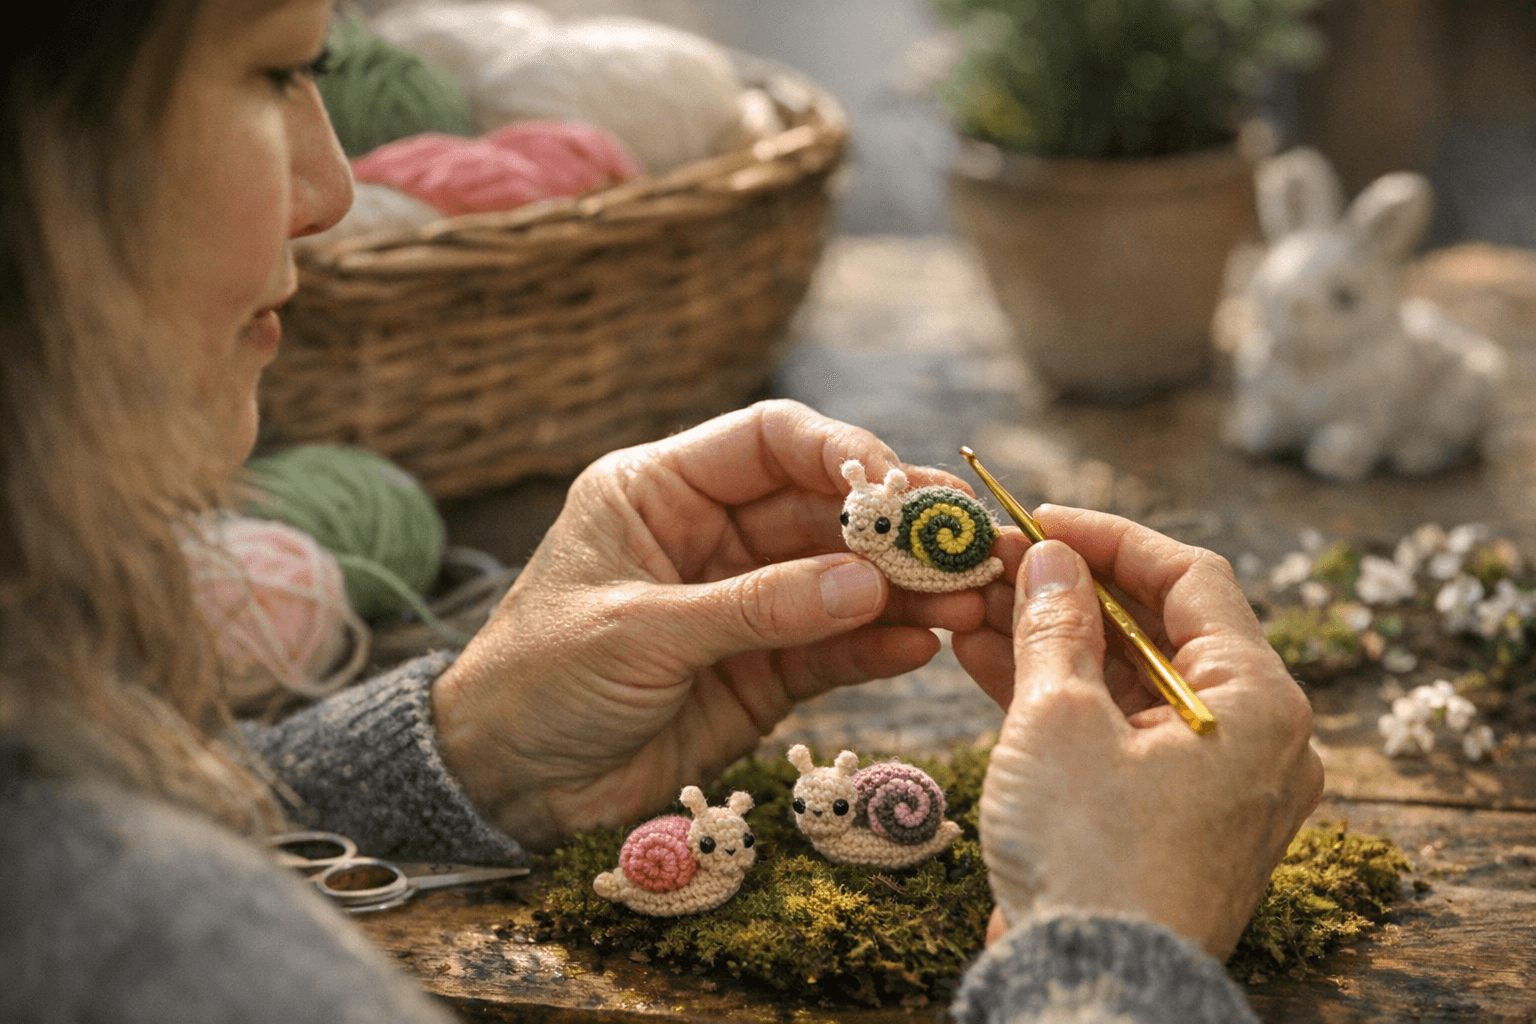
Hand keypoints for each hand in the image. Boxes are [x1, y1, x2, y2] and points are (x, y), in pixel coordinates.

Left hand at [429, 400, 988, 848]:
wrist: (504, 787)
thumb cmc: (538, 683)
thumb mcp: (639, 631)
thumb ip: (755, 606)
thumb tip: (865, 581)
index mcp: (659, 491)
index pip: (767, 441)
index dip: (839, 452)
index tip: (898, 490)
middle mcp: (709, 535)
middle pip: (820, 510)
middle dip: (892, 530)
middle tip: (962, 545)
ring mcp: (742, 603)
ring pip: (839, 580)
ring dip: (902, 590)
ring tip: (967, 602)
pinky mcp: (761, 671)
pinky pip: (832, 647)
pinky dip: (878, 646)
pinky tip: (922, 646)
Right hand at [968, 507, 1322, 960]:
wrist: (1090, 987)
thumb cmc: (1089, 857)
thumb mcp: (1058, 719)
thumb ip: (1056, 626)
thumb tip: (1049, 561)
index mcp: (1257, 703)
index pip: (1192, 579)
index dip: (1110, 538)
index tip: (1039, 518)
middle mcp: (1254, 738)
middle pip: (1159, 629)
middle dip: (1071, 591)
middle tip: (998, 561)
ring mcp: (1214, 781)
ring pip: (1130, 680)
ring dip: (1054, 640)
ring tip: (976, 603)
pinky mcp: (1170, 816)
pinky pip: (1119, 731)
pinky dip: (1061, 697)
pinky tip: (984, 661)